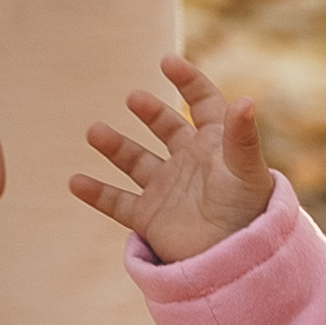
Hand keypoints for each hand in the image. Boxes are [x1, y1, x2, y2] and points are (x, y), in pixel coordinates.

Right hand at [71, 53, 273, 262]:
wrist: (237, 261)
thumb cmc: (249, 214)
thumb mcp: (247, 171)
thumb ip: (242, 137)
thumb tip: (246, 100)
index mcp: (215, 145)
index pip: (203, 103)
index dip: (189, 82)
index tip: (168, 62)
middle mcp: (189, 163)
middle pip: (166, 128)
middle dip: (150, 111)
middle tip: (135, 99)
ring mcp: (167, 189)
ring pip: (135, 160)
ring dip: (114, 146)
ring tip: (95, 133)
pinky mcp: (150, 217)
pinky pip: (117, 202)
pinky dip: (96, 193)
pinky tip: (76, 181)